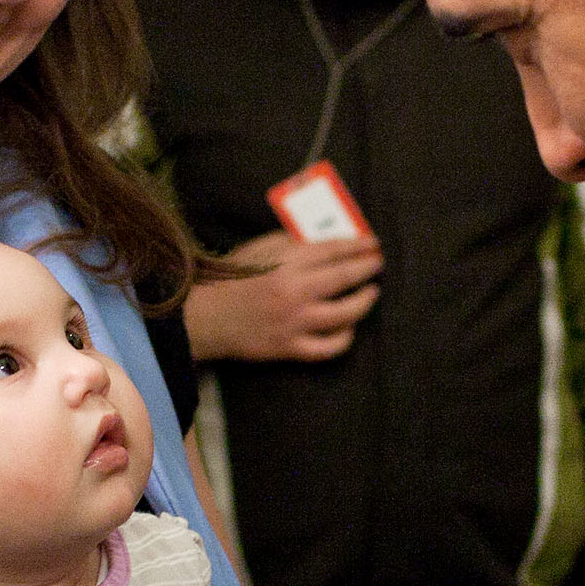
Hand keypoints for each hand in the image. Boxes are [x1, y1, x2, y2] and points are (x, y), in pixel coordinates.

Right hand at [184, 231, 382, 361]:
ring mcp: (294, 321)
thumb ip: (290, 241)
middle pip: (346, 276)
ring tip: (371, 294)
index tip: (374, 243)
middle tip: (378, 264)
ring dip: (365, 301)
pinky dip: (345, 337)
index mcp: (285, 261)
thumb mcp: (258, 248)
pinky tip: (349, 328)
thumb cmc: (232, 279)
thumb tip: (324, 238)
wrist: (206, 317)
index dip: (359, 245)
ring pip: (346, 313)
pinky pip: (329, 347)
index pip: (333, 249)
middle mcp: (294, 290)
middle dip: (369, 268)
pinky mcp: (290, 348)